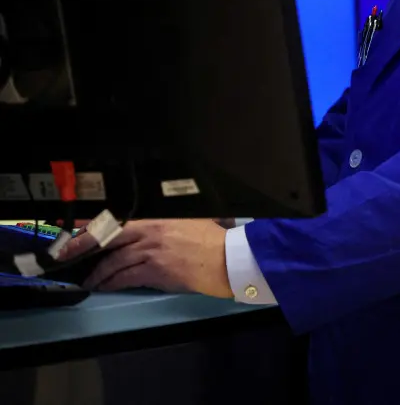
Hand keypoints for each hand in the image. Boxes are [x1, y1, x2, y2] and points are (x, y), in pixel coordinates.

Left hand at [56, 219, 231, 297]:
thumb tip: (153, 231)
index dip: (95, 225)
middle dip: (83, 246)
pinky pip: (124, 278)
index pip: (119, 220)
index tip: (77, 229)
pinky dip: (111, 284)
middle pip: (108, 238)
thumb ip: (168, 226)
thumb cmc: (213, 241)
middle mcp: (150, 232)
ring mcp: (151, 251)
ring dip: (98, 273)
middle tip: (66, 254)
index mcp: (158, 218)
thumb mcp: (189, 223)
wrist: (228, 259)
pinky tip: (105, 287)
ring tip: (89, 281)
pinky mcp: (154, 271)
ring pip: (114, 262)